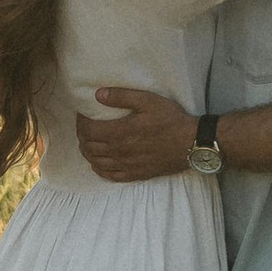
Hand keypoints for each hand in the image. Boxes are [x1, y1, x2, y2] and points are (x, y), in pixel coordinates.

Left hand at [75, 87, 196, 182]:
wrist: (190, 143)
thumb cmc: (171, 120)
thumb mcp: (148, 101)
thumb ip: (122, 96)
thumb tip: (98, 94)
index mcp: (120, 132)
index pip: (88, 130)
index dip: (81, 122)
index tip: (83, 115)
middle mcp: (120, 151)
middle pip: (89, 147)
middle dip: (82, 137)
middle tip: (85, 128)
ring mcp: (127, 165)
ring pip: (96, 162)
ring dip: (88, 153)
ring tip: (88, 143)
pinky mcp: (136, 174)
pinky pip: (111, 175)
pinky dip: (99, 170)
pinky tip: (98, 164)